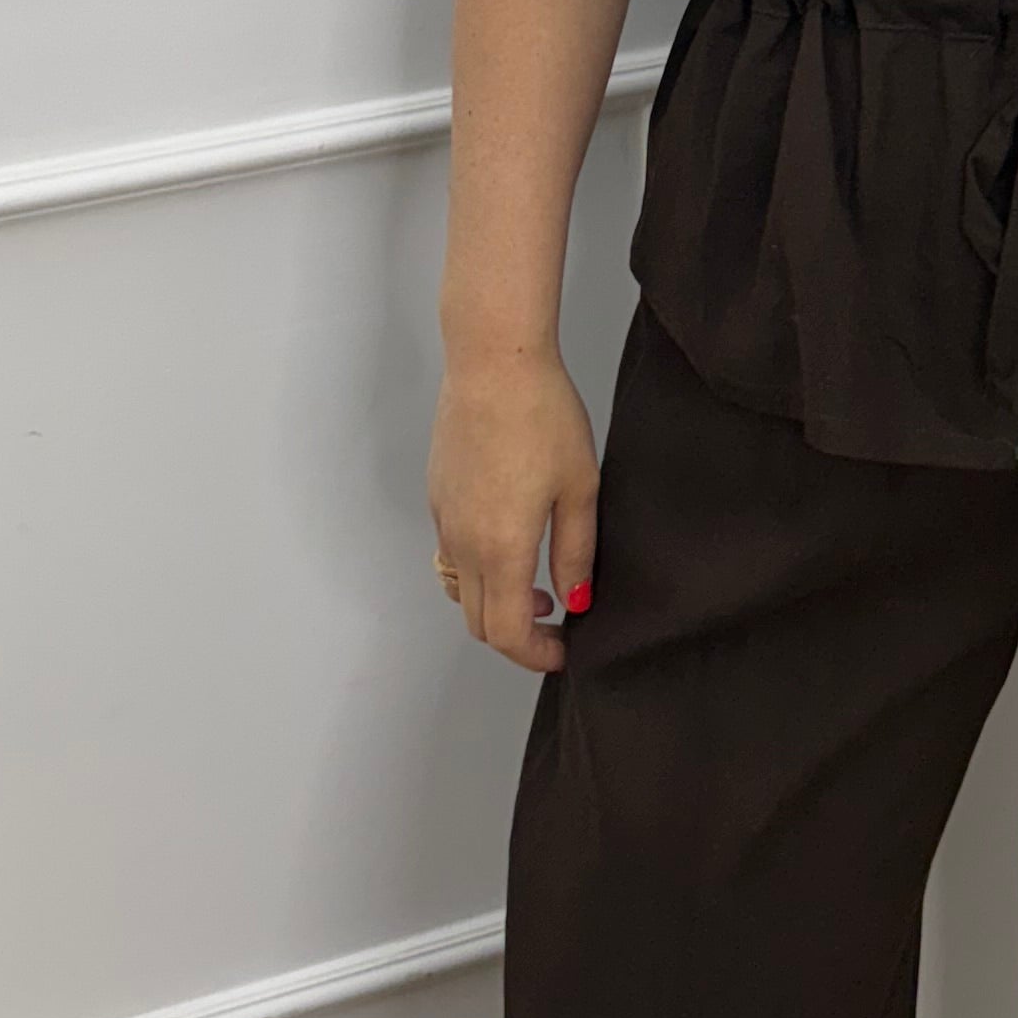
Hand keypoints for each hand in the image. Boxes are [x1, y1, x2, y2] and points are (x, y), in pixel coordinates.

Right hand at [428, 345, 598, 673]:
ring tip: (536, 585)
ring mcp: (444, 519)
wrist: (494, 361)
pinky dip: (478, 571)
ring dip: (493, 604)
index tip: (564, 650)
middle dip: (516, 637)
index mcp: (500, 548)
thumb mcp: (579, 487)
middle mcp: (463, 542)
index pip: (506, 634)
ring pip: (459, 589)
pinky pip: (451, 554)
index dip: (535, 655)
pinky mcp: (437, 496)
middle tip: (556, 623)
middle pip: (476, 621)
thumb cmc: (542, 416)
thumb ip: (576, 553)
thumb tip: (575, 601)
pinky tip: (511, 542)